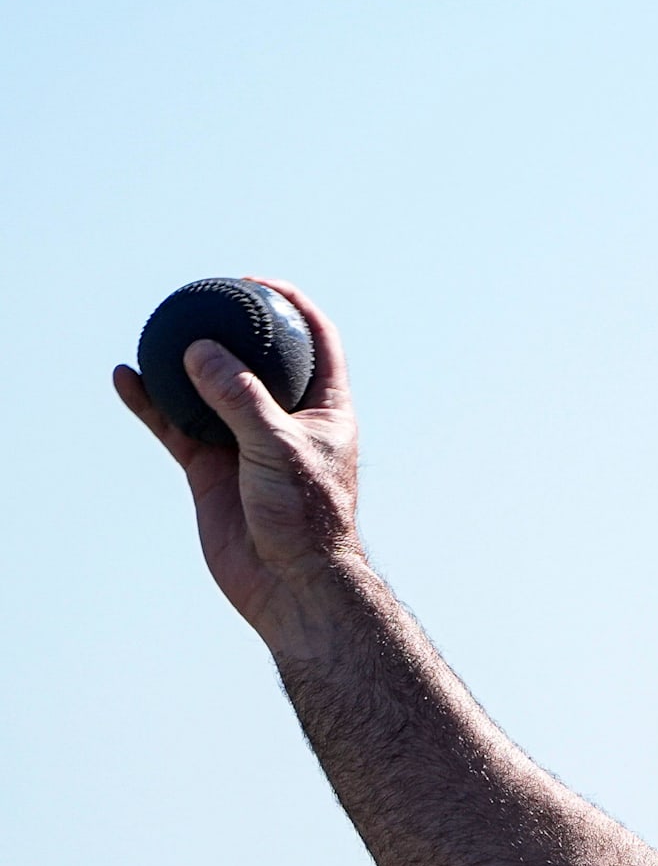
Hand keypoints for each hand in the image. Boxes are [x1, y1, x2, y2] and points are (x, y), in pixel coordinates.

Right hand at [115, 276, 365, 653]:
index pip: (319, 340)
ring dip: (183, 363)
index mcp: (324, 408)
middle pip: (260, 359)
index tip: (257, 283)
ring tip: (156, 329)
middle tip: (202, 297)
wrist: (290, 583)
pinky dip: (150, 402)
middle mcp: (285, 420)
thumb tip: (200, 349)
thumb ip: (240, 398)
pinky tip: (125, 377)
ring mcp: (245, 442)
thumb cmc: (305, 516)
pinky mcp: (210, 469)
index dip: (296, 305)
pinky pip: (174, 426)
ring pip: (208, 390)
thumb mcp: (278, 447)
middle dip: (237, 326)